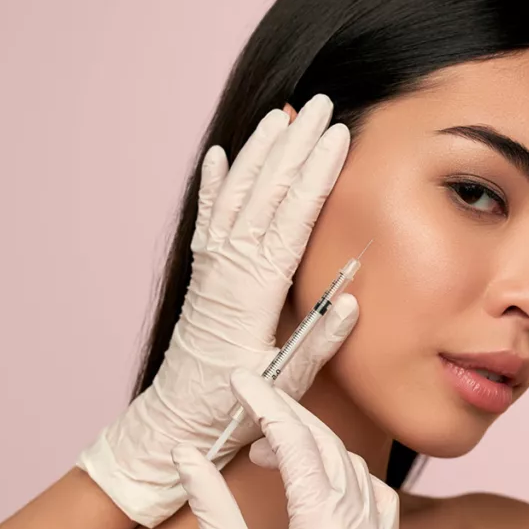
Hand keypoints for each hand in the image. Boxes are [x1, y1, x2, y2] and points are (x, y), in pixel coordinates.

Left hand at [77, 94, 354, 527]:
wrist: (175, 423)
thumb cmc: (234, 407)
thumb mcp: (287, 383)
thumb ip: (320, 341)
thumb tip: (352, 299)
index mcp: (254, 292)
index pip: (291, 219)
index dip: (316, 174)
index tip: (338, 137)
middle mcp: (229, 270)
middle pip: (265, 193)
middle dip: (295, 146)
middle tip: (322, 105)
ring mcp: (212, 269)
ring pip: (237, 196)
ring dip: (260, 153)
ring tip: (281, 115)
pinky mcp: (203, 275)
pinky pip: (207, 219)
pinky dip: (214, 184)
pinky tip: (220, 155)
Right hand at [172, 370, 400, 528]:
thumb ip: (213, 505)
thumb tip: (185, 453)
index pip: (296, 443)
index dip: (266, 405)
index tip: (243, 380)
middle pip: (327, 447)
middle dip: (290, 417)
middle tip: (254, 400)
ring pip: (354, 467)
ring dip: (316, 447)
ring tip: (273, 452)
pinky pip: (377, 495)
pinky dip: (346, 475)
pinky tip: (318, 481)